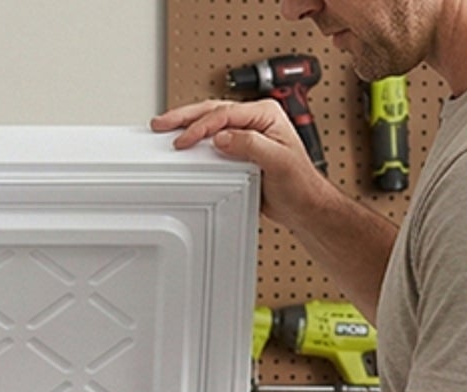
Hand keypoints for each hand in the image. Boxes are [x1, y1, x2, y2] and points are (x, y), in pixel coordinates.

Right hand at [153, 98, 327, 229]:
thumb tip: (223, 137)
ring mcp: (247, 134)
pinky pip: (214, 139)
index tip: (185, 140)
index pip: (226, 114)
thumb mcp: (277, 161)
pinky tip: (185, 142)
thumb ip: (250, 145)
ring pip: (212, 122)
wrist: (303, 205)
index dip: (202, 126)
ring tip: (167, 128)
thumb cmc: (299, 184)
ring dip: (188, 124)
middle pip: (214, 110)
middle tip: (163, 123)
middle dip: (186, 116)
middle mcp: (256, 120)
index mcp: (266, 115)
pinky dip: (197, 140)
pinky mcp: (240, 150)